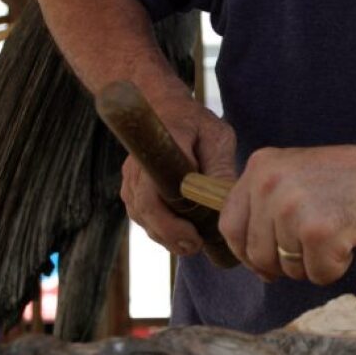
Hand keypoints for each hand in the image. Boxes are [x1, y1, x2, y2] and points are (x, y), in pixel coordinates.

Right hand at [121, 85, 236, 255]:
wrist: (165, 107)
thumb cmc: (196, 124)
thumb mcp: (218, 138)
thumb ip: (220, 167)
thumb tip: (224, 201)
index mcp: (160, 149)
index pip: (153, 193)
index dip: (169, 222)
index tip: (192, 236)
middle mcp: (138, 166)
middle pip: (145, 212)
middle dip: (170, 236)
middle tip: (196, 247)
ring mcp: (132, 178)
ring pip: (142, 217)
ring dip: (165, 235)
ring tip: (192, 244)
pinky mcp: (132, 188)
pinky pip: (142, 215)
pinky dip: (160, 228)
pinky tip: (181, 235)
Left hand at [219, 146, 355, 284]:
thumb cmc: (350, 181)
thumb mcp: (296, 175)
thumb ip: (266, 203)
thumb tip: (248, 254)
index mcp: (260, 167)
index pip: (230, 225)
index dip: (247, 251)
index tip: (266, 260)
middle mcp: (270, 184)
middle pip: (256, 253)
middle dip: (284, 263)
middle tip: (313, 248)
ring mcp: (292, 207)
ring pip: (287, 268)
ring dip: (313, 264)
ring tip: (336, 235)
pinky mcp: (319, 232)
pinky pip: (317, 274)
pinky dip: (336, 269)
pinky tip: (349, 242)